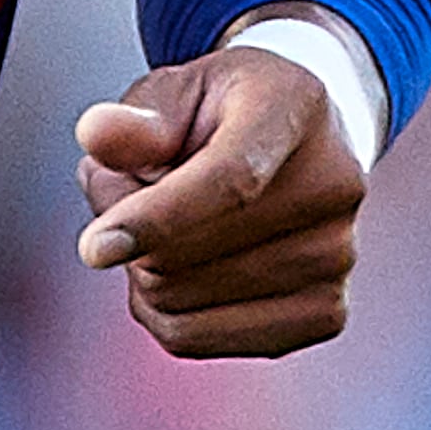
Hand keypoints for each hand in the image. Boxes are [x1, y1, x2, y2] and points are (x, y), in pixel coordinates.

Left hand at [71, 23, 368, 359]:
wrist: (299, 140)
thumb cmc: (221, 113)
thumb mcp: (175, 90)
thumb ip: (135, 118)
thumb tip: (96, 135)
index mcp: (294, 109)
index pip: (229, 181)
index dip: (157, 219)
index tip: (92, 249)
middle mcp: (334, 186)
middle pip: (190, 253)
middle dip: (126, 226)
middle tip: (124, 185)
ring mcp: (337, 256)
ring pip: (182, 302)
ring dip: (139, 268)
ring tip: (156, 219)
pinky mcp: (324, 313)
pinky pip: (197, 338)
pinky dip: (160, 310)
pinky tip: (174, 268)